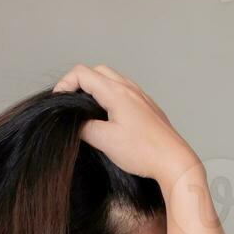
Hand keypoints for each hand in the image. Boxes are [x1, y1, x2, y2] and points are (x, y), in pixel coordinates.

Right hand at [52, 64, 198, 186]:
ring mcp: (141, 97)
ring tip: (88, 109)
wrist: (174, 161)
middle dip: (79, 82)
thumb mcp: (105, 141)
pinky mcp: (148, 107)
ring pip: (112, 79)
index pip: (82, 73)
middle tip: (71, 102)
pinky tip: (109, 116)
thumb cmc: (143, 151)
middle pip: (97, 71)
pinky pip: (125, 91)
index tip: (59, 101)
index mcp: (116, 93)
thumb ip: (84, 128)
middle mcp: (129, 89)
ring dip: (96, 88)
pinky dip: (111, 95)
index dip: (65, 84)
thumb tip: (75, 124)